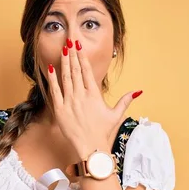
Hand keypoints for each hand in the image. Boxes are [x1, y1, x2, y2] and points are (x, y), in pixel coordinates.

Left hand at [45, 39, 141, 159]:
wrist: (91, 148)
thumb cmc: (103, 132)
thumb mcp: (116, 115)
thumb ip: (125, 100)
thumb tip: (138, 91)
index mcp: (94, 95)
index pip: (87, 71)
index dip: (83, 57)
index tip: (79, 47)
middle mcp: (81, 96)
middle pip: (76, 71)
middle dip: (73, 55)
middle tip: (70, 42)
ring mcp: (69, 102)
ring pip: (65, 78)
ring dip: (64, 63)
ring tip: (63, 50)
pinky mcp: (60, 110)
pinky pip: (55, 91)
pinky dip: (52, 79)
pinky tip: (51, 68)